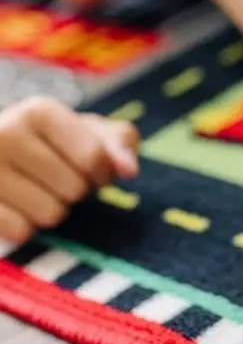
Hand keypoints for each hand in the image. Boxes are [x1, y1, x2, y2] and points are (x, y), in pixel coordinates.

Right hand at [0, 97, 138, 242]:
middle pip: (74, 189)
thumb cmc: (55, 146)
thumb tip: (128, 170)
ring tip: (34, 192)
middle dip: (74, 191)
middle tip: (54, 180)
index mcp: (40, 111)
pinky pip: (21, 232)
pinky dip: (26, 227)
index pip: (94, 158)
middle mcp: (5, 131)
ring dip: (51, 211)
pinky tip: (15, 207)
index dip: (101, 173)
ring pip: (50, 214)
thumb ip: (121, 143)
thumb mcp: (92, 134)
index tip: (88, 169)